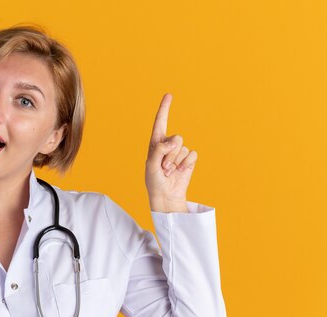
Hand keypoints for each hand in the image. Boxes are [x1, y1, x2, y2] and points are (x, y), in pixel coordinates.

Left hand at [145, 93, 196, 212]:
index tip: (169, 95)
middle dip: (170, 154)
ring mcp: (179, 152)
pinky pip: (191, 155)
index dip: (164, 109)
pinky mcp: (188, 160)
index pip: (160, 122)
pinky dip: (185, 165)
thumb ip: (159, 150)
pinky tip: (179, 172)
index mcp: (155, 143)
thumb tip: (174, 142)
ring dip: (176, 162)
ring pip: (183, 148)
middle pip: (176, 138)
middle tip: (163, 169)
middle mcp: (168, 145)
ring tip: (169, 172)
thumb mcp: (151, 165)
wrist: (165, 195)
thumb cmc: (154, 181)